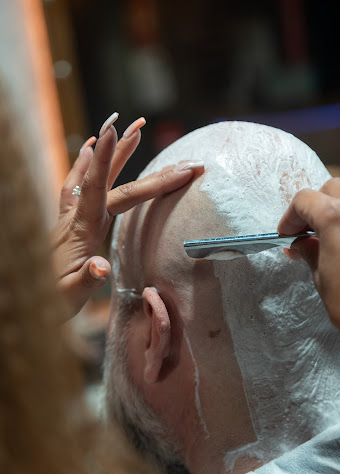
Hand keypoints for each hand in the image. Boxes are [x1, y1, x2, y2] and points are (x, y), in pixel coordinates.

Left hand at [52, 113, 203, 319]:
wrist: (32, 298)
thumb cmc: (52, 298)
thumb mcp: (71, 296)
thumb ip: (87, 280)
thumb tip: (102, 267)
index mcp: (81, 231)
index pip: (97, 190)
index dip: (106, 160)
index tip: (114, 131)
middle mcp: (77, 217)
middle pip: (109, 182)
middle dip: (127, 153)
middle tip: (143, 126)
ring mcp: (73, 217)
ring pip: (96, 178)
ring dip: (113, 153)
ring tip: (131, 130)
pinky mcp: (71, 220)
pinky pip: (77, 184)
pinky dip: (85, 163)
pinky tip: (88, 147)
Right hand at [278, 178, 339, 327]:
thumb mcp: (323, 280)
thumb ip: (311, 253)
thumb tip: (302, 244)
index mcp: (335, 217)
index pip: (304, 200)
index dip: (290, 217)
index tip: (286, 233)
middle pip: (331, 189)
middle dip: (315, 206)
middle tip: (306, 231)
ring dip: (335, 209)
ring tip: (328, 235)